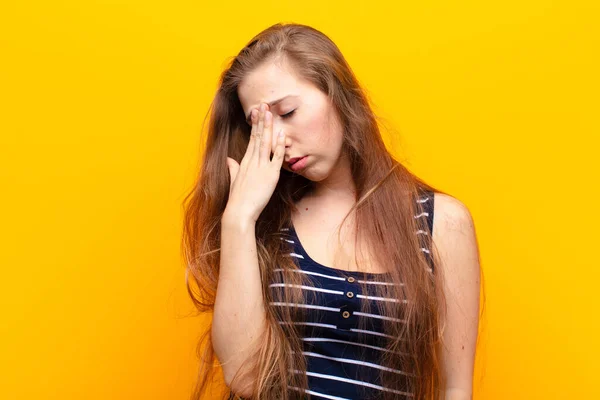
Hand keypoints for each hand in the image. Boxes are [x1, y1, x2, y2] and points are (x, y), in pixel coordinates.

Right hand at [224, 103, 285, 222]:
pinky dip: (280, 146)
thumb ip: (233, 168)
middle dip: (261, 120)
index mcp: (245, 162)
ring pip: (265, 142)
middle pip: (258, 136)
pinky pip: (276, 157)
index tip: (257, 112)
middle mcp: (252, 161)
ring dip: (268, 127)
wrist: (239, 212)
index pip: (252, 139)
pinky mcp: (270, 175)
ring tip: (270, 112)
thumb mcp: (234, 181)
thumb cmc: (237, 200)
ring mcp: (261, 167)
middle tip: (264, 104)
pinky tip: (282, 135)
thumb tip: (229, 160)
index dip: (255, 125)